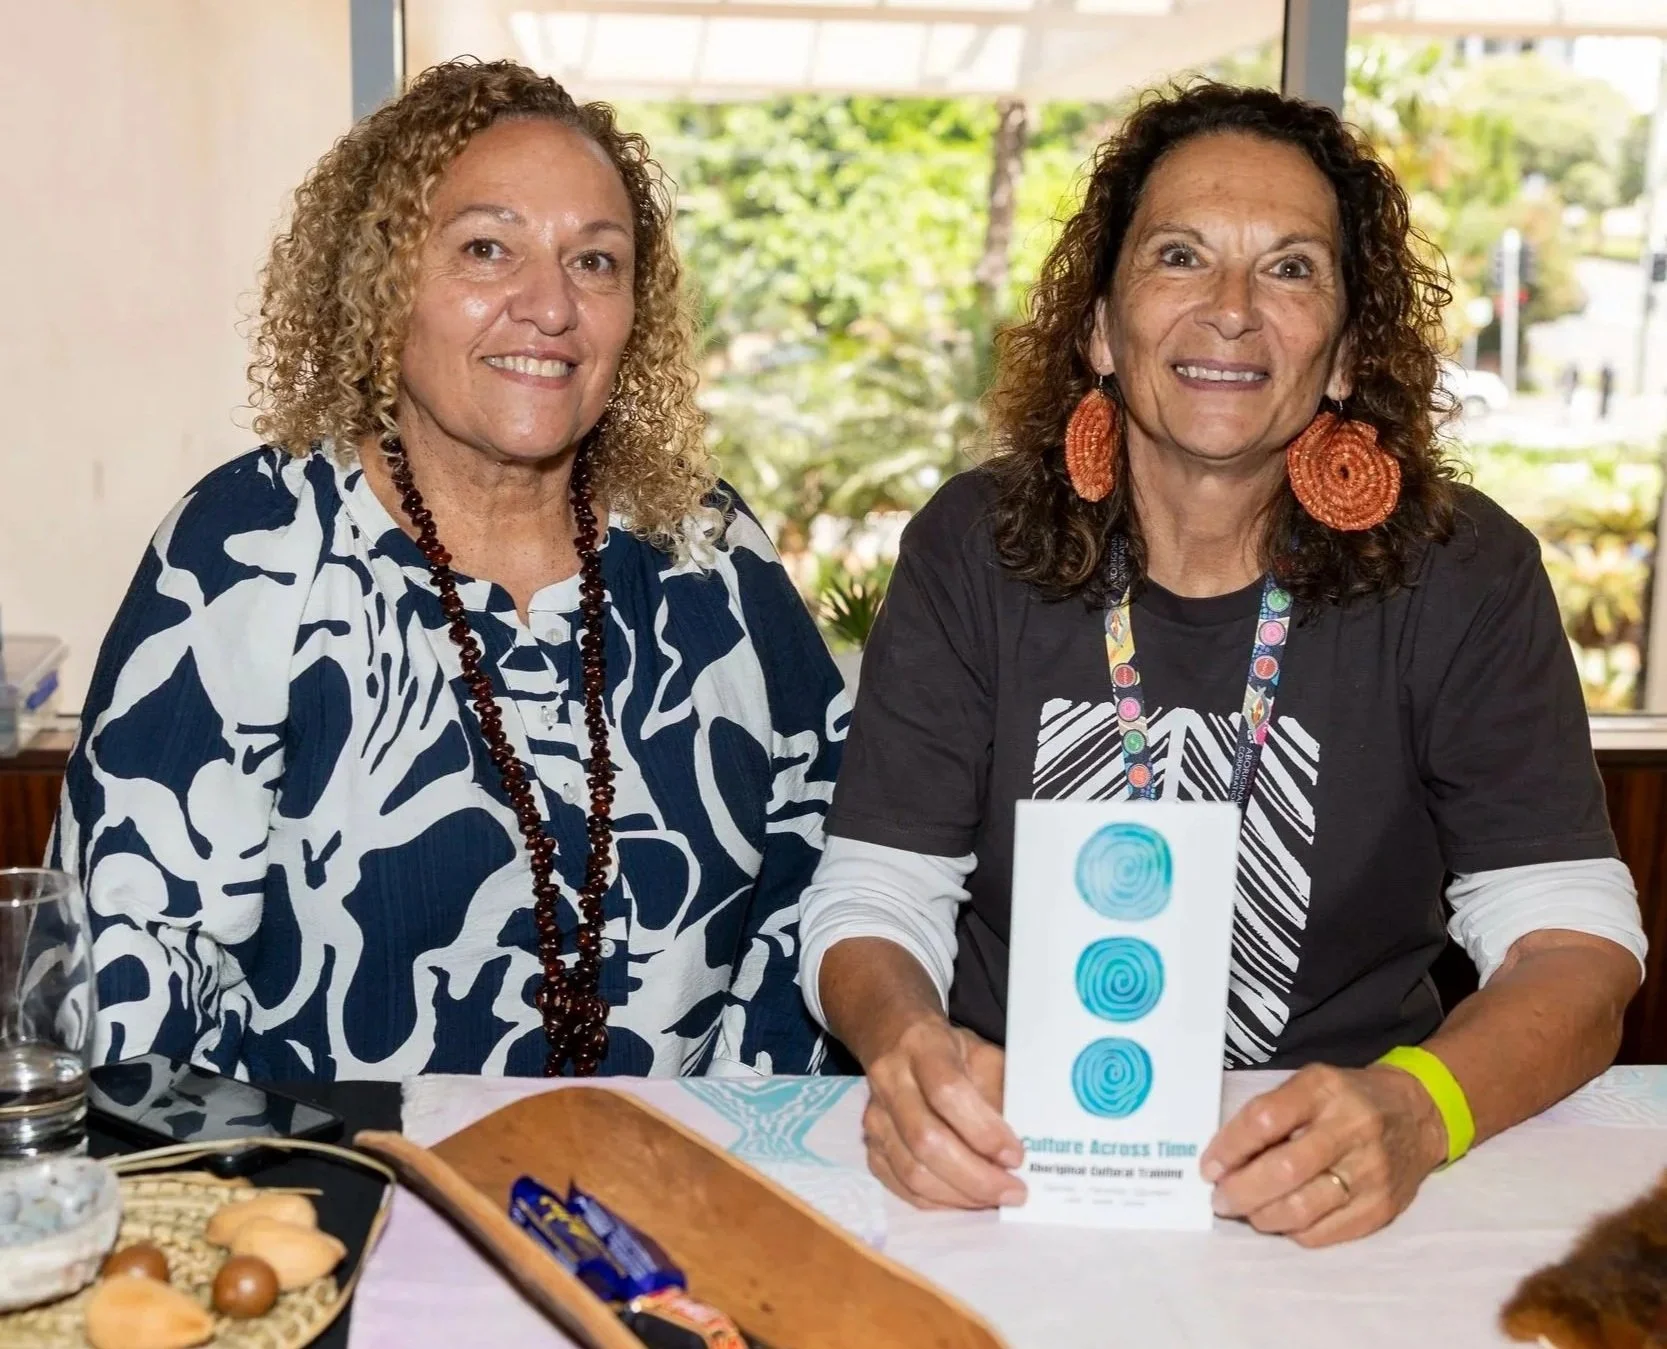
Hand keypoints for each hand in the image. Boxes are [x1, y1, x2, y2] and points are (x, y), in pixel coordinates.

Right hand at [861, 1016, 1026, 1209]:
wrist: (894, 1040)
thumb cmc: (950, 1050)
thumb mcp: (983, 1054)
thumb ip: (1001, 1092)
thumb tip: (1024, 1144)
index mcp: (923, 1046)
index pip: (947, 1092)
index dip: (982, 1130)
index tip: (1016, 1156)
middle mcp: (890, 1080)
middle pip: (927, 1141)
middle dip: (976, 1176)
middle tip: (1014, 1192)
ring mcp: (874, 1117)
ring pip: (912, 1171)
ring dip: (960, 1195)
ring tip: (996, 1198)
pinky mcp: (870, 1145)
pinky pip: (902, 1186)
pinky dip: (939, 1202)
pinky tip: (967, 1199)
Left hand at [1200, 1063, 1447, 1246]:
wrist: (1418, 1114)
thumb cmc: (1346, 1098)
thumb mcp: (1310, 1085)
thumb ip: (1271, 1112)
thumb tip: (1224, 1158)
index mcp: (1324, 1089)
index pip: (1265, 1119)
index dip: (1230, 1147)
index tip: (1209, 1167)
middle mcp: (1351, 1128)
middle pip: (1284, 1171)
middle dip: (1241, 1191)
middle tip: (1220, 1199)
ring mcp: (1370, 1171)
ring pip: (1303, 1209)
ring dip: (1262, 1217)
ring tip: (1247, 1212)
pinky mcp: (1382, 1207)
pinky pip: (1325, 1232)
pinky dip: (1293, 1231)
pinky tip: (1282, 1220)